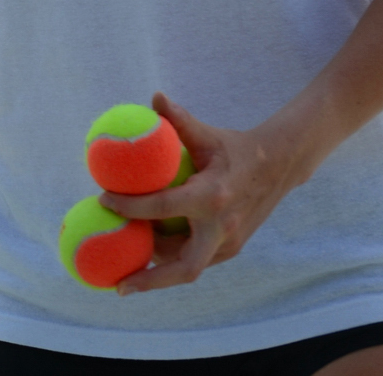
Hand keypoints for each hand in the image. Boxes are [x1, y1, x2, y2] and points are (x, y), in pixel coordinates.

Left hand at [100, 92, 311, 294]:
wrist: (279, 167)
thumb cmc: (236, 148)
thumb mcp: (207, 135)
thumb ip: (180, 120)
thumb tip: (155, 97)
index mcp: (212, 197)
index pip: (162, 207)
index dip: (130, 206)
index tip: (103, 200)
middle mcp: (222, 228)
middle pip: (183, 267)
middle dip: (151, 280)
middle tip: (118, 286)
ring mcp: (229, 243)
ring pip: (188, 266)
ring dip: (158, 268)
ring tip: (125, 267)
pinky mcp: (232, 248)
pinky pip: (197, 259)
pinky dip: (173, 259)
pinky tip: (149, 254)